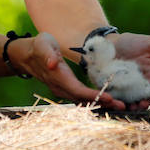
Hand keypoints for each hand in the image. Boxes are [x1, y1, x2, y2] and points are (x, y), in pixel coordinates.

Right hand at [9, 32, 126, 110]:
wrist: (27, 55)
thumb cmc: (38, 46)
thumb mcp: (43, 44)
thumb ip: (48, 53)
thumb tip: (52, 63)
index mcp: (58, 77)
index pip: (78, 90)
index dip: (93, 95)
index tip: (109, 98)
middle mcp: (60, 87)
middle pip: (83, 99)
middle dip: (102, 103)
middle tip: (122, 105)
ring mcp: (62, 90)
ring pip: (83, 101)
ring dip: (101, 103)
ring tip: (120, 105)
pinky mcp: (66, 89)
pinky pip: (81, 98)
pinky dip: (94, 100)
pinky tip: (108, 101)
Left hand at [108, 33, 149, 109]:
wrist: (110, 43)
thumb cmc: (134, 43)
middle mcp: (143, 89)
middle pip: (148, 103)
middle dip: (145, 106)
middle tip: (140, 104)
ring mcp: (129, 93)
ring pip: (132, 107)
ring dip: (130, 108)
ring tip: (124, 105)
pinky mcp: (114, 94)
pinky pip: (116, 104)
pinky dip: (114, 105)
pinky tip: (111, 100)